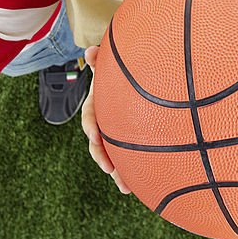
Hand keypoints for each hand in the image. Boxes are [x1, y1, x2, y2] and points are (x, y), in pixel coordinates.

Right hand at [82, 45, 130, 193]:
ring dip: (119, 172)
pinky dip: (137, 170)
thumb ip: (102, 59)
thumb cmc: (124, 69)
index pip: (91, 116)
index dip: (90, 127)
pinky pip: (132, 157)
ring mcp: (118, 133)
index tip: (94, 136)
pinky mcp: (133, 140)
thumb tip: (89, 51)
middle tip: (110, 169)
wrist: (139, 77)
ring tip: (126, 187)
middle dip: (103, 158)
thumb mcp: (113, 63)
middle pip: (100, 143)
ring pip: (115, 154)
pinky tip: (148, 185)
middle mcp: (106, 121)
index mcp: (99, 104)